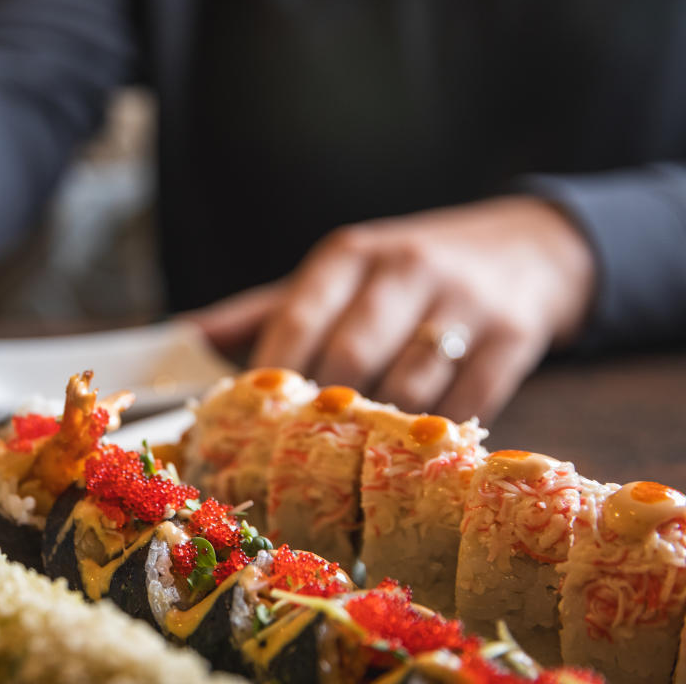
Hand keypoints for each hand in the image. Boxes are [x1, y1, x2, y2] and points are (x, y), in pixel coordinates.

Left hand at [186, 196, 595, 421]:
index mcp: (350, 254)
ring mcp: (464, 302)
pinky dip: (437, 435)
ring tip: (360, 461)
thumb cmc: (405, 274)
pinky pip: (467, 404)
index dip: (272, 376)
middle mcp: (405, 269)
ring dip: (382, 432)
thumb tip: (182, 336)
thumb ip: (262, 310)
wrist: (527, 250)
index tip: (253, 421)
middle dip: (324, 413)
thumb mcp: (336, 275)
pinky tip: (418, 450)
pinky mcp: (514, 337)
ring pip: (409, 388)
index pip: (297, 318)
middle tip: (304, 456)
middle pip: (350, 358)